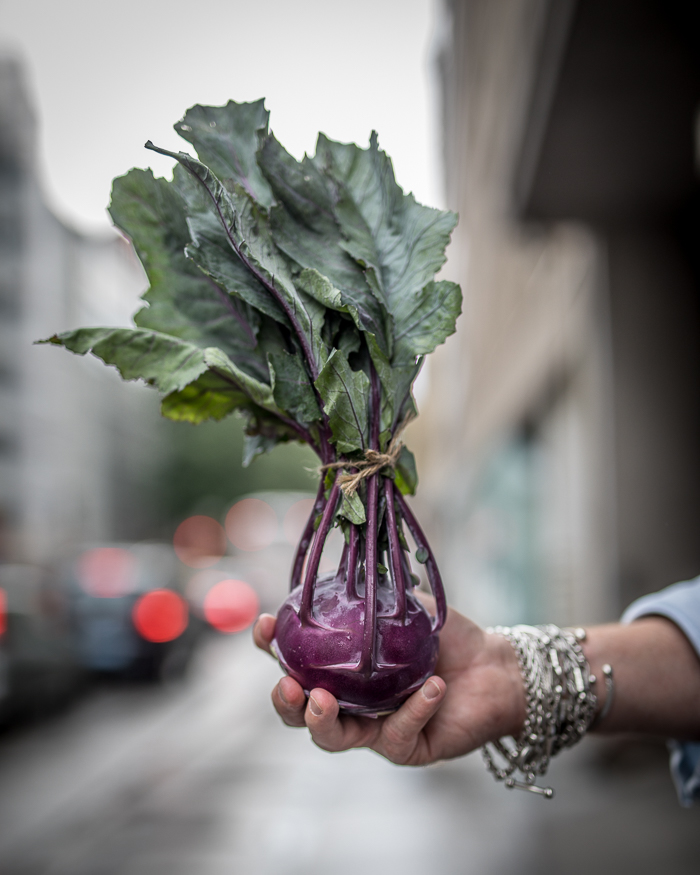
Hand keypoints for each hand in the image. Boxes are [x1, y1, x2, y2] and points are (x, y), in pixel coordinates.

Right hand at [253, 601, 525, 765]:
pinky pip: (400, 734)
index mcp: (340, 668)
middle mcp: (350, 703)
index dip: (271, 648)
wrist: (494, 666)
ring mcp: (376, 730)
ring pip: (334, 739)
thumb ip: (371, 591)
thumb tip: (338, 560)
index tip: (266, 625)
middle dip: (285, 702)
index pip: (294, 660)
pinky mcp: (408, 749)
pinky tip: (431, 687)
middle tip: (288, 684)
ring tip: (322, 700)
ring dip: (321, 722)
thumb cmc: (445, 635)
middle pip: (301, 713)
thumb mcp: (405, 605)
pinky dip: (414, 709)